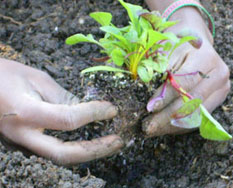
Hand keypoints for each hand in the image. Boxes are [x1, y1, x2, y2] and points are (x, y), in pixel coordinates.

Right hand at [0, 58, 122, 164]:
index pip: (68, 119)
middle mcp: (23, 135)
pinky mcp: (25, 143)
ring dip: (88, 152)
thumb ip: (63, 96)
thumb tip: (88, 109)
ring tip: (110, 143)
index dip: (93, 114)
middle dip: (95, 149)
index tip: (111, 109)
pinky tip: (91, 142)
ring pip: (59, 157)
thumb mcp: (37, 78)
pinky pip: (53, 151)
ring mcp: (22, 143)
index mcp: (25, 112)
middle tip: (118, 141)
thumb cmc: (5, 75)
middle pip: (64, 154)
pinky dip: (76, 149)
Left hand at [142, 8, 229, 136]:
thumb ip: (158, 66)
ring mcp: (221, 89)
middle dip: (167, 117)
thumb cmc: (176, 41)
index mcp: (207, 58)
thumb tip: (145, 88)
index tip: (149, 108)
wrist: (194, 41)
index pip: (184, 83)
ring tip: (153, 130)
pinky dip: (181, 125)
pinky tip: (165, 128)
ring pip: (196, 115)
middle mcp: (219, 75)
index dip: (165, 97)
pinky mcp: (217, 99)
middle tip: (147, 127)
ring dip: (172, 126)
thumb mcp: (166, 46)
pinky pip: (199, 118)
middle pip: (191, 102)